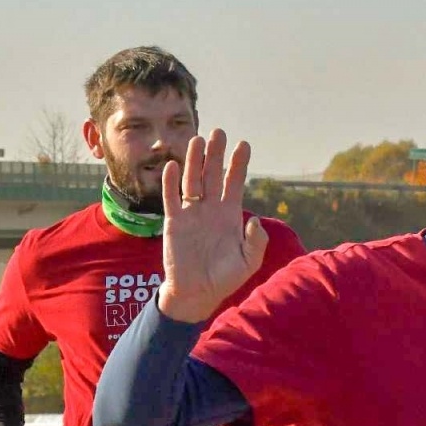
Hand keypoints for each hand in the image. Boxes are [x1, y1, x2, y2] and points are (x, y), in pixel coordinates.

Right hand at [157, 129, 268, 323]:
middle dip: (216, 154)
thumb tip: (253, 219)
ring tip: (196, 140)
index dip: (238, 164)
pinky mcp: (173, 222)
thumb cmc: (224, 279)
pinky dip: (171, 182)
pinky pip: (171, 198)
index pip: (234, 183)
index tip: (243, 144)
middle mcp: (210, 209)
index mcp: (230, 215)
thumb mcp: (247, 263)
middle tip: (218, 132)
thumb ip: (255, 242)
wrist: (196, 294)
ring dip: (194, 161)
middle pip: (212, 174)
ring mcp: (191, 213)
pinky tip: (173, 166)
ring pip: (192, 181)